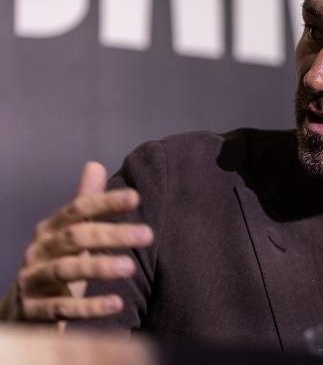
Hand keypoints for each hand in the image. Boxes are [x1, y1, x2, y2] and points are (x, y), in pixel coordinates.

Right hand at [16, 162, 153, 320]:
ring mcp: (33, 280)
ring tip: (130, 267)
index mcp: (51, 229)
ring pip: (66, 270)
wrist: (21, 311)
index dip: (106, 202)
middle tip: (148, 235)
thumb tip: (95, 164)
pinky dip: (89, 307)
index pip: (78, 209)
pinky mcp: (33, 310)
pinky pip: (61, 308)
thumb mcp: (70, 235)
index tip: (136, 197)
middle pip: (76, 237)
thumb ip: (85, 203)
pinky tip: (116, 304)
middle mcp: (39, 250)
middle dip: (112, 234)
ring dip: (100, 267)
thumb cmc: (56, 265)